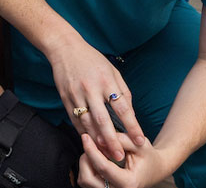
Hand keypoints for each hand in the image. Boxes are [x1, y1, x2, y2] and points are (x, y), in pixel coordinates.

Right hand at [47, 37, 144, 162]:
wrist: (65, 49)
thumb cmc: (92, 60)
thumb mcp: (113, 71)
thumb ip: (123, 92)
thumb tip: (130, 115)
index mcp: (107, 81)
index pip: (122, 107)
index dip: (132, 126)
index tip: (140, 140)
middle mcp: (91, 89)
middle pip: (103, 120)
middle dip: (112, 140)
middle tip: (120, 157)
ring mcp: (76, 94)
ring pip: (87, 123)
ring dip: (96, 140)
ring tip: (106, 154)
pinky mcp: (65, 99)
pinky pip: (75, 120)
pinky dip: (83, 133)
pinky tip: (90, 143)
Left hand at [77, 132, 170, 187]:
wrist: (154, 170)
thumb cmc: (148, 156)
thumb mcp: (140, 144)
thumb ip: (121, 139)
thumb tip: (98, 139)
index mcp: (128, 183)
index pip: (103, 167)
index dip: (92, 150)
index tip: (85, 136)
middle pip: (88, 178)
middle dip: (87, 158)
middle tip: (92, 144)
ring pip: (84, 180)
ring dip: (86, 163)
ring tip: (96, 151)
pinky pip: (86, 181)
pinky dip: (87, 168)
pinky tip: (96, 159)